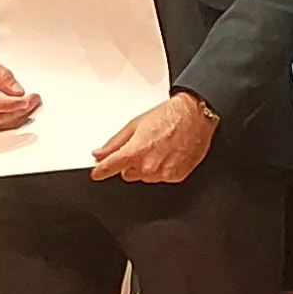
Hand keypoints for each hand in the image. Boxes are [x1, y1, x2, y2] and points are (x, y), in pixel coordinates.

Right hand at [0, 56, 39, 133]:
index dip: (8, 104)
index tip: (25, 100)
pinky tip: (24, 112)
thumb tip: (17, 90)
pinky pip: (0, 128)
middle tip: (35, 99)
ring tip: (33, 104)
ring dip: (20, 117)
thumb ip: (1, 74)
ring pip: (1, 126)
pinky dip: (14, 121)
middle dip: (19, 110)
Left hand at [91, 90, 217, 185]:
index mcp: (135, 152)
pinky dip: (163, 169)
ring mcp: (163, 173)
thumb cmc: (169, 116)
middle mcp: (148, 166)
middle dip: (131, 163)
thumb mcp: (135, 124)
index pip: (109, 168)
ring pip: (145, 177)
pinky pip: (161, 177)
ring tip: (160, 148)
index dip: (100, 171)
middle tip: (144, 146)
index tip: (96, 173)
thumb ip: (114, 143)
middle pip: (128, 174)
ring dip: (147, 167)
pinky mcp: (176, 177)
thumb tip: (99, 154)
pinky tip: (169, 154)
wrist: (196, 116)